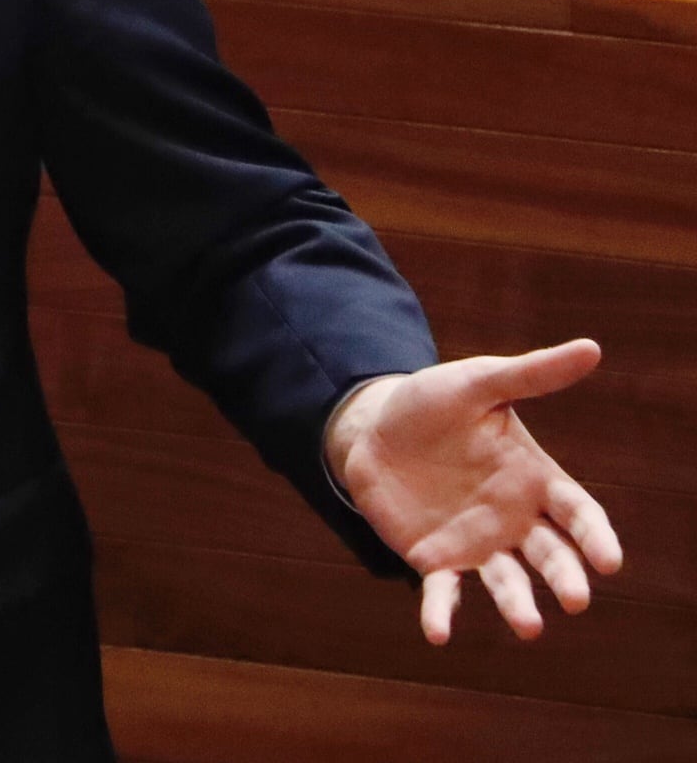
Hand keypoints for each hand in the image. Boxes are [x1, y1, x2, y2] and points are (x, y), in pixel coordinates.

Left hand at [325, 339, 621, 644]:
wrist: (373, 426)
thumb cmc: (434, 403)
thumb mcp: (479, 383)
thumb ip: (531, 374)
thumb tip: (592, 348)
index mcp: (533, 478)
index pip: (577, 512)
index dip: (595, 536)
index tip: (608, 559)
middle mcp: (513, 520)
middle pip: (551, 555)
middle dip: (566, 577)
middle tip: (576, 599)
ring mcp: (477, 545)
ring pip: (507, 583)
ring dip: (518, 606)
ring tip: (530, 627)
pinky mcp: (435, 560)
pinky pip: (443, 592)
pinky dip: (442, 614)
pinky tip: (437, 632)